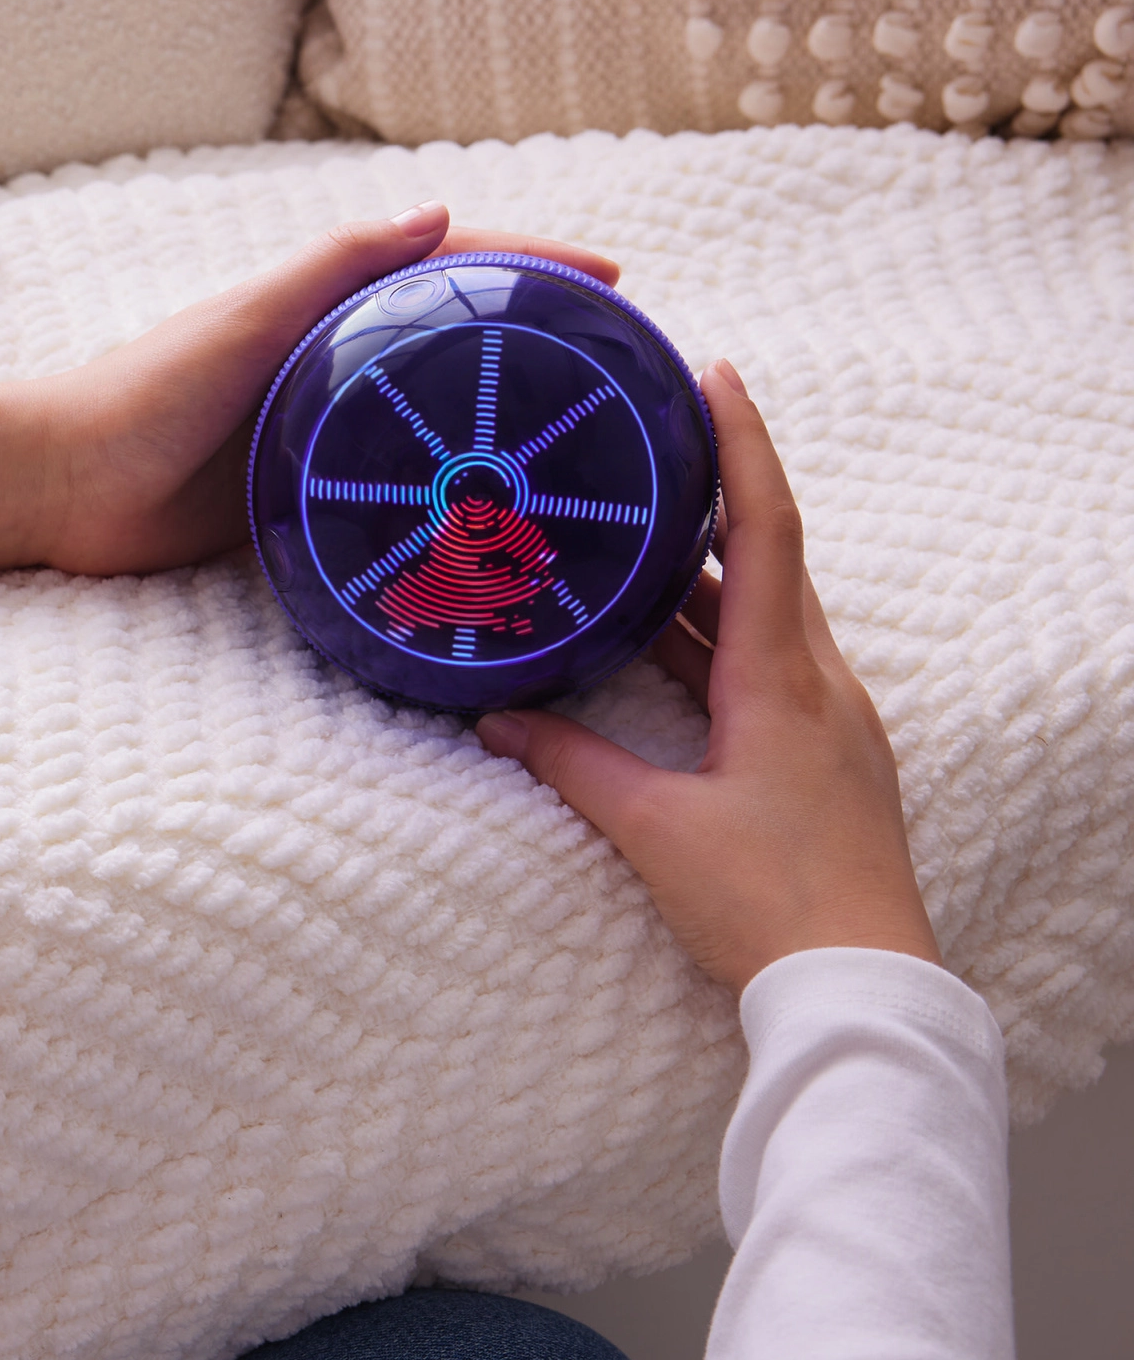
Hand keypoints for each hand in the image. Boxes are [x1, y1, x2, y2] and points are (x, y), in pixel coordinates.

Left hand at [0, 203, 619, 577]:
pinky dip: (440, 493)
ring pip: (427, 417)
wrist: (66, 488)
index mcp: (321, 305)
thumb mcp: (247, 321)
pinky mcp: (297, 494)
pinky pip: (387, 487)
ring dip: (494, 421)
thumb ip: (332, 270)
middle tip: (618, 368)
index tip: (611, 279)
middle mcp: (327, 361)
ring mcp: (317, 429)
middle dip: (533, 342)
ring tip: (577, 446)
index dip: (532, 264)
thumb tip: (435, 209)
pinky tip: (487, 522)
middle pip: (450, 340)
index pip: (447, 264)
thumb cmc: (143, 394)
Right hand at [474, 361, 940, 994]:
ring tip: (643, 534)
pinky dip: (722, 638)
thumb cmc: (766, 904)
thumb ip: (572, 763)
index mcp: (783, 679)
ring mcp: (832, 720)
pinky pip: (772, 667)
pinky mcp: (826, 756)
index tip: (714, 375)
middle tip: (657, 444)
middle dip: (715, 497)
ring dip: (709, 576)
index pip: (767, 530)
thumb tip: (500, 721)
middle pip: (771, 561)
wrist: (858, 984)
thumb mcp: (654, 828)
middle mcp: (821, 683)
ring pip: (769, 618)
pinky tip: (672, 645)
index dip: (742, 446)